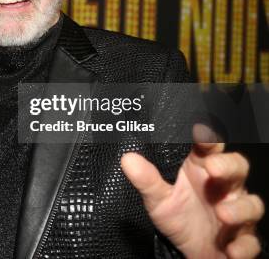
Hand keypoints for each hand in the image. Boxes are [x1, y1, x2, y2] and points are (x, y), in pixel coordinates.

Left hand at [121, 125, 263, 258]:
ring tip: (222, 214)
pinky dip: (244, 246)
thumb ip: (146, 179)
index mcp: (201, 170)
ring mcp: (236, 211)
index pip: (209, 148)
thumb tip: (128, 159)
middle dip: (228, 166)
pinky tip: (232, 249)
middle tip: (213, 168)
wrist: (189, 250)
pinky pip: (250, 241)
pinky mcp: (242, 239)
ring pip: (250, 203)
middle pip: (237, 167)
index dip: (208, 139)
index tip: (201, 133)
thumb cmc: (177, 215)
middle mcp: (223, 186)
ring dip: (239, 208)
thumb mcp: (158, 199)